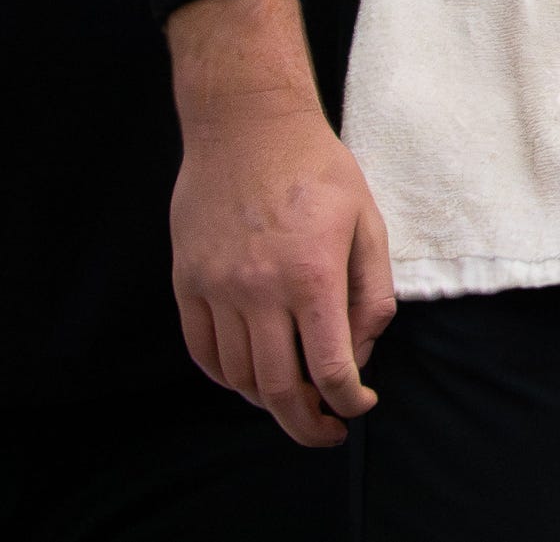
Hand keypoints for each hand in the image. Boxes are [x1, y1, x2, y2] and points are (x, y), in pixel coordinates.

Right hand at [167, 0, 393, 445]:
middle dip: (306, 422)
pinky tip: (248, 377)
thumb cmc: (318, 169)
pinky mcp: (187, 282)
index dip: (348, 400)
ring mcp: (216, 288)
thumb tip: (364, 349)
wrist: (247, 127)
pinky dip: (225, 377)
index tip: (359, 406)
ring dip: (267, 401)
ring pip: (237, 376)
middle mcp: (259, 289)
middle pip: (278, 387)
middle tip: (326, 431)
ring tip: (293, 400)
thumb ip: (372, 289)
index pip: (330, 366)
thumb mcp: (368, 220)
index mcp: (313, 274)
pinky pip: (202, 351)